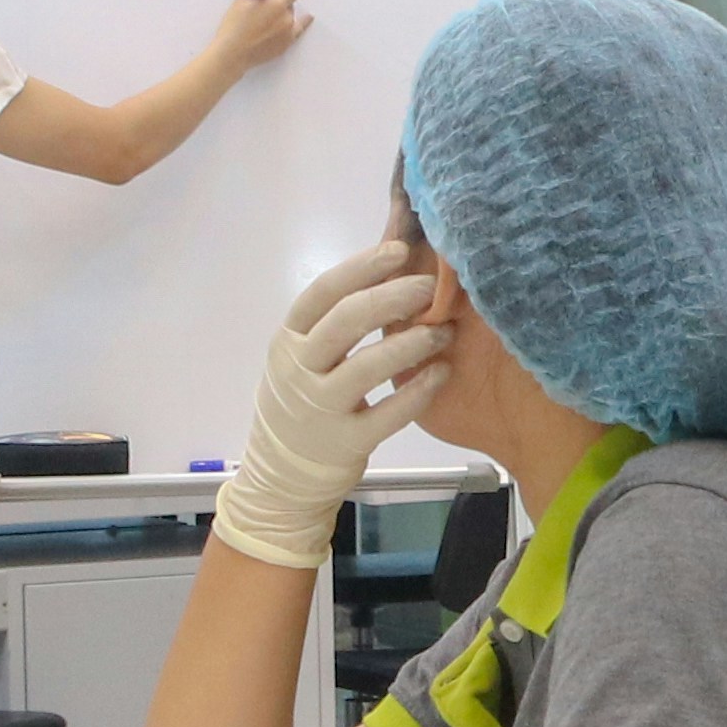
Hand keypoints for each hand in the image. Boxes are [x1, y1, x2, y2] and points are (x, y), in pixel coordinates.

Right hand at [209, 239, 445, 572]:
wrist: (282, 476)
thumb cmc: (303, 401)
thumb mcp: (302, 357)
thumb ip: (335, 319)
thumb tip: (385, 264)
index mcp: (288, 339)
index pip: (322, 292)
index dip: (361, 267)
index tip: (399, 251)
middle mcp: (299, 370)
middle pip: (346, 320)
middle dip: (394, 297)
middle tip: (431, 286)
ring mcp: (320, 408)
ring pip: (369, 365)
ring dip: (412, 342)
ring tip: (444, 329)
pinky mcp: (347, 442)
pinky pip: (389, 412)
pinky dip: (419, 390)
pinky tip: (442, 372)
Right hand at [210, 0, 311, 74]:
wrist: (232, 53)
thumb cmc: (234, 28)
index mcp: (276, 4)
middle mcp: (286, 18)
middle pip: (291, 2)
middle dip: (279, 1)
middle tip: (264, 5)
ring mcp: (288, 33)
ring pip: (290, 16)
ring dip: (282, 14)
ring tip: (265, 19)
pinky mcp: (286, 45)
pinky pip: (298, 30)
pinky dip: (298, 24)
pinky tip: (307, 18)